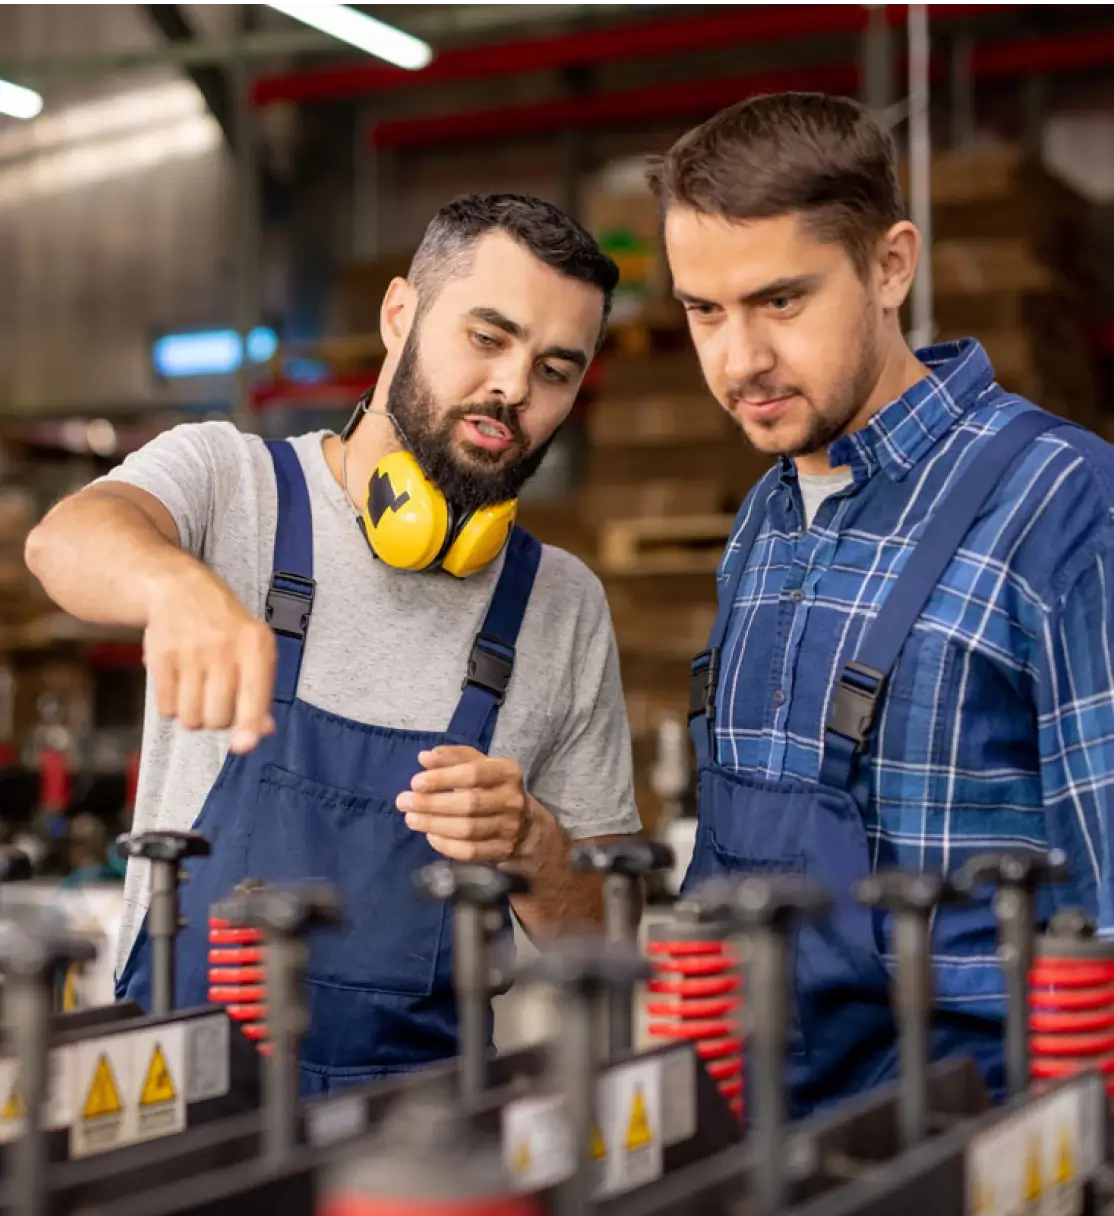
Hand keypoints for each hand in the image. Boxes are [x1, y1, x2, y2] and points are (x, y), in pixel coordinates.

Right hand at [143, 563, 276, 753]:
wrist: (181, 589)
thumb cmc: (226, 628)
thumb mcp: (255, 650)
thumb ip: (262, 692)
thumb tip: (264, 732)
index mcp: (256, 645)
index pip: (255, 697)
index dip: (249, 727)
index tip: (243, 746)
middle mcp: (224, 647)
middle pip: (219, 718)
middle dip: (217, 719)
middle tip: (217, 697)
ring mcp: (190, 652)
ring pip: (191, 719)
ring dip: (194, 716)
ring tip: (198, 690)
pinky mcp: (160, 657)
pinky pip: (167, 709)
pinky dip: (173, 707)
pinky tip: (180, 684)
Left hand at [396, 746, 531, 862]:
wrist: (526, 824)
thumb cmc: (492, 788)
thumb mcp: (479, 765)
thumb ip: (452, 758)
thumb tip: (424, 757)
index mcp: (507, 773)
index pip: (474, 773)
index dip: (443, 778)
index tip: (415, 782)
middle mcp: (512, 800)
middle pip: (469, 804)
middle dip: (432, 804)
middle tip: (403, 802)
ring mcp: (509, 828)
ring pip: (468, 830)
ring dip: (434, 824)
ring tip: (411, 819)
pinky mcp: (502, 850)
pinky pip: (470, 852)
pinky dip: (447, 845)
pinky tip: (430, 836)